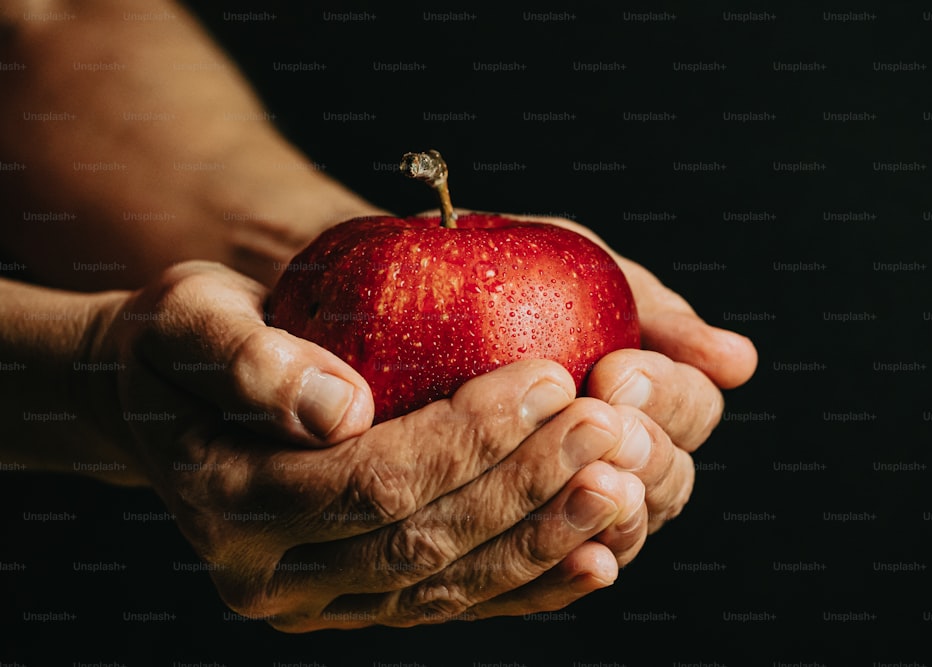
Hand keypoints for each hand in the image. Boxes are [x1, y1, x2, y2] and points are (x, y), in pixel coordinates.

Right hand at [86, 261, 664, 628]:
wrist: (171, 402)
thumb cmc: (184, 346)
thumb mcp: (192, 320)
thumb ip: (251, 361)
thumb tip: (338, 410)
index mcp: (231, 505)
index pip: (374, 482)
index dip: (470, 437)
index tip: (551, 378)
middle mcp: (274, 577)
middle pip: (424, 543)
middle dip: (527, 486)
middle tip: (610, 430)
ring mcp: (321, 602)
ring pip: (450, 586)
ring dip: (546, 537)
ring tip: (625, 486)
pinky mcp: (361, 602)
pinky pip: (456, 604)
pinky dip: (532, 585)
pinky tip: (597, 556)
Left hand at [422, 212, 756, 536]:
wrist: (406, 295)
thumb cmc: (505, 275)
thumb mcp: (582, 271)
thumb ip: (657, 315)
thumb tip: (742, 364)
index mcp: (650, 395)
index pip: (694, 410)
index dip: (669, 398)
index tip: (614, 372)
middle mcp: (624, 456)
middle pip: (671, 478)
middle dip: (645, 453)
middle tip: (599, 424)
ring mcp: (575, 501)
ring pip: (626, 528)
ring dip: (616, 509)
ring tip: (589, 481)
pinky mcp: (519, 540)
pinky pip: (559, 573)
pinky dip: (576, 568)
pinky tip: (585, 559)